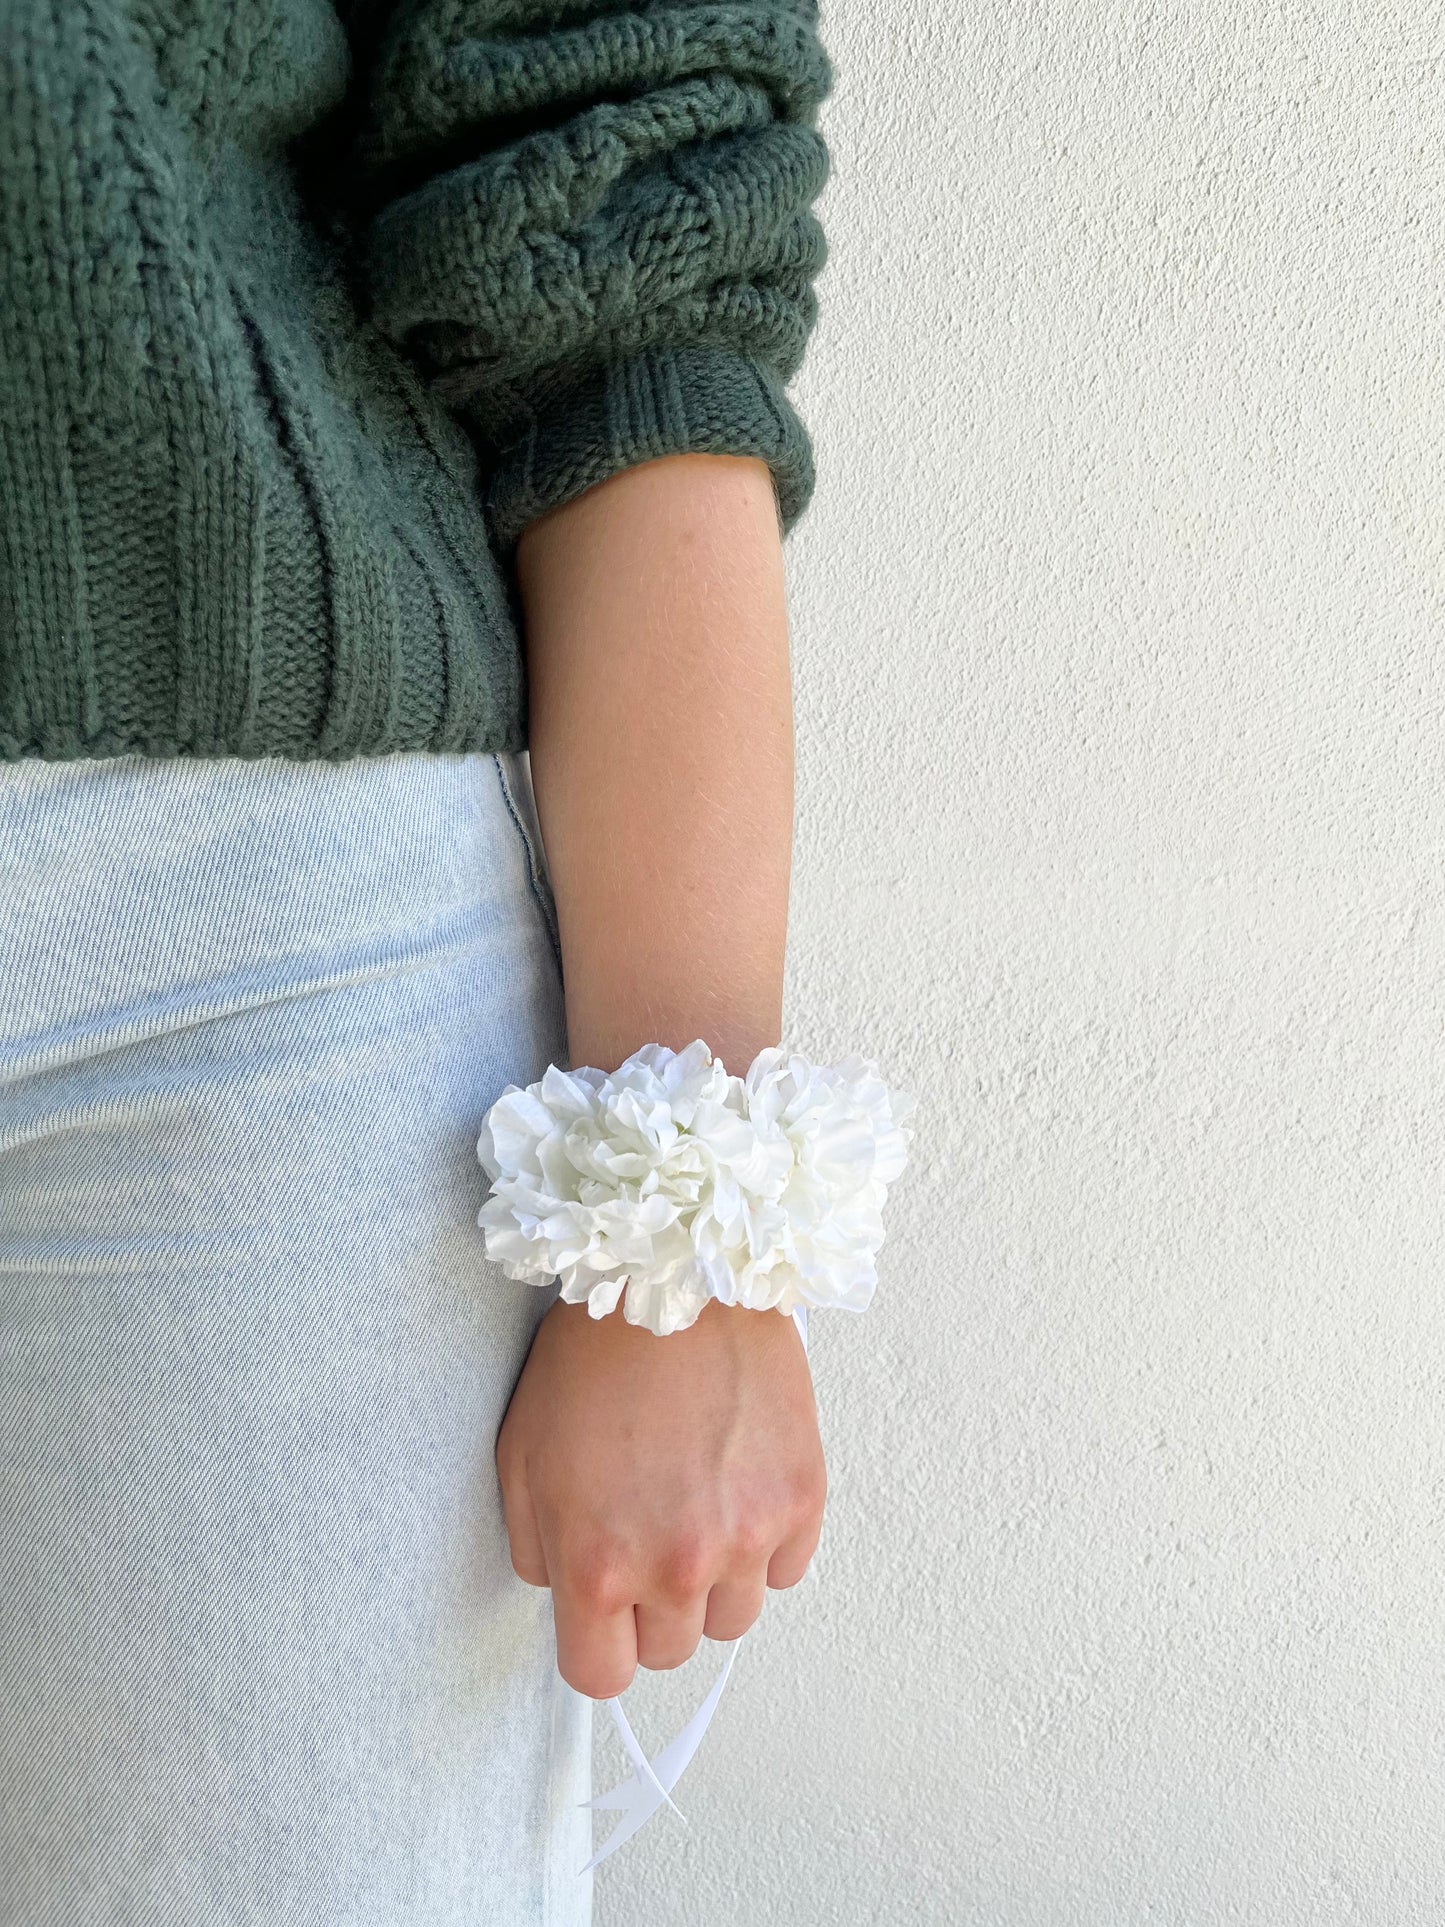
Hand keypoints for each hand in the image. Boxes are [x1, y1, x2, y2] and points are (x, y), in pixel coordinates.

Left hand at [495, 1292, 826, 1698]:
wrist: (676, 1275)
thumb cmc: (592, 1357)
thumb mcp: (521, 1456)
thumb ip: (536, 1550)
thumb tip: (568, 1594)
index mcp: (599, 1566)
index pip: (602, 1677)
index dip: (598, 1644)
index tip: (603, 1609)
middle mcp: (677, 1566)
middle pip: (671, 1651)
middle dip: (654, 1605)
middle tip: (647, 1530)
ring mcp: (748, 1535)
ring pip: (733, 1618)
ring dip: (714, 1580)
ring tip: (696, 1502)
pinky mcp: (802, 1499)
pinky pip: (787, 1569)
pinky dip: (765, 1543)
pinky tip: (738, 1483)